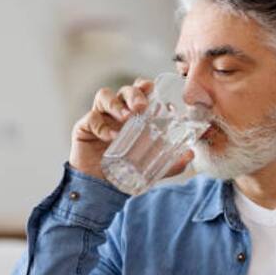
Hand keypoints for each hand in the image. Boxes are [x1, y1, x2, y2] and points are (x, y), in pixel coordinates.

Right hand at [69, 77, 193, 179]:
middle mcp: (117, 112)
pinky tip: (111, 137)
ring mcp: (100, 117)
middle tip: (142, 106)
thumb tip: (191, 154)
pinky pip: (91, 119)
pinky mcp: (84, 127)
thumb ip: (171, 163)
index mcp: (134, 114)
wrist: (102, 188)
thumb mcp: (153, 166)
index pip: (140, 92)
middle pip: (124, 90)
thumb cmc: (127, 170)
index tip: (154, 89)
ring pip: (105, 96)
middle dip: (134, 94)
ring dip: (116, 104)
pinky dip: (102, 126)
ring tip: (126, 118)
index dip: (146, 86)